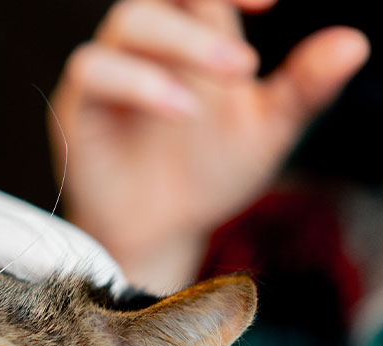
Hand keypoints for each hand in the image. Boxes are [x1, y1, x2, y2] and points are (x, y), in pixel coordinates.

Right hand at [50, 0, 369, 291]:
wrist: (161, 234)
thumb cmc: (207, 175)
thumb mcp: (267, 132)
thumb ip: (303, 88)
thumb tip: (354, 44)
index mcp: (193, 39)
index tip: (272, 2)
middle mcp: (147, 48)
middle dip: (204, 8)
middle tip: (246, 63)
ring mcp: (109, 74)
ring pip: (127, 24)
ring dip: (178, 45)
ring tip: (226, 81)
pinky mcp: (78, 107)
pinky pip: (93, 72)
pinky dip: (136, 83)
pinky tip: (179, 109)